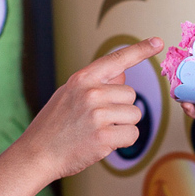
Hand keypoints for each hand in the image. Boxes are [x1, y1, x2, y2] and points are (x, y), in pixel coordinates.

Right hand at [23, 37, 163, 179]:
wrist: (37, 154)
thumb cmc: (54, 126)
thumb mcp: (69, 94)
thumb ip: (95, 84)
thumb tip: (122, 75)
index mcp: (82, 79)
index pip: (116, 59)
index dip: (140, 50)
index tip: (157, 42)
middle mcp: (91, 93)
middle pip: (131, 95)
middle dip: (121, 109)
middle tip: (97, 121)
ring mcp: (98, 115)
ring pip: (134, 115)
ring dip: (123, 126)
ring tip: (98, 132)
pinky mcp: (103, 137)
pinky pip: (132, 135)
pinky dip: (123, 142)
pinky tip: (103, 143)